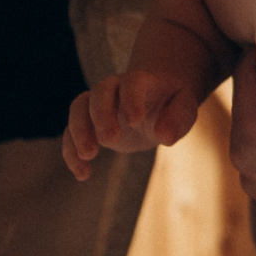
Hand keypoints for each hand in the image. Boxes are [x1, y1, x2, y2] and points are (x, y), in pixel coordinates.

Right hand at [63, 71, 200, 178]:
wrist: (155, 99)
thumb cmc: (172, 102)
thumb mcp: (184, 108)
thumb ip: (177, 119)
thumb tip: (164, 136)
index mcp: (141, 81)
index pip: (132, 83)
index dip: (132, 99)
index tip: (135, 121)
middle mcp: (115, 88)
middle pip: (99, 92)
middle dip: (101, 115)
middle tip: (109, 140)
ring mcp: (98, 104)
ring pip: (79, 108)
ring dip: (79, 132)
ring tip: (88, 157)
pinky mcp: (88, 123)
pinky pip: (71, 132)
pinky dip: (71, 151)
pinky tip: (82, 174)